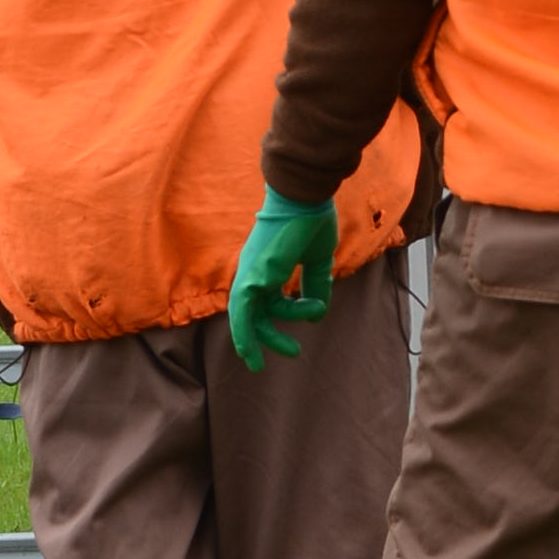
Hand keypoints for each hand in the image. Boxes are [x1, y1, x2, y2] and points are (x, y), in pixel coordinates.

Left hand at [226, 190, 339, 366]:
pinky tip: (250, 351)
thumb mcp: (318, 260)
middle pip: (254, 312)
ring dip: (255, 341)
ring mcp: (250, 273)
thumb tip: (316, 316)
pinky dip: (243, 332)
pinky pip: (241, 312)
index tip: (315, 310)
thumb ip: (317, 286)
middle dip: (269, 336)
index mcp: (267, 266)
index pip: (270, 299)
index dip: (292, 311)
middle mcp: (253, 271)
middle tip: (293, 353)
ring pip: (244, 316)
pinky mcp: (250, 275)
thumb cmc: (312, 219)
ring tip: (266, 362)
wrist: (304, 196)